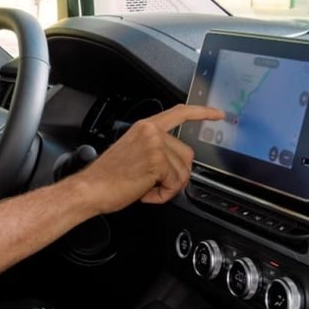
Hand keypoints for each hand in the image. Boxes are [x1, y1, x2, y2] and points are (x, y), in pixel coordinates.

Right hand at [72, 104, 221, 213]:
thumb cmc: (106, 177)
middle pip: (187, 155)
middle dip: (175, 174)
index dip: (201, 113)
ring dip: (167, 187)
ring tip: (145, 187)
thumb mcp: (133, 154)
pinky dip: (162, 195)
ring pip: (183, 172)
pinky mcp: (157, 162)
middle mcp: (151, 132)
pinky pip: (175, 184)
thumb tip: (174, 164)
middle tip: (152, 183)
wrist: (90, 189)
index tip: (218, 114)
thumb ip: (154, 150)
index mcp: (145, 128)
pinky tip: (145, 193)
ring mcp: (155, 145)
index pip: (179, 113)